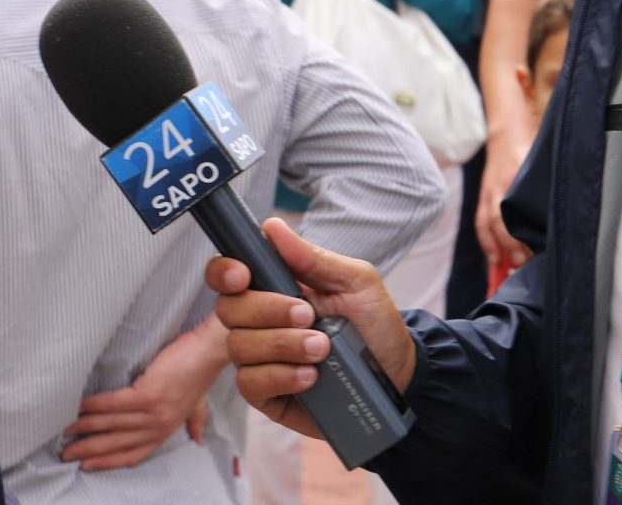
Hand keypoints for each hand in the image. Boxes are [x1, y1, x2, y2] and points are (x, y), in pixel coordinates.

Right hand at [62, 318, 228, 469]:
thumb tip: (196, 438)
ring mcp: (154, 412)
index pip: (133, 454)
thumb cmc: (200, 373)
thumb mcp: (198, 403)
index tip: (87, 466)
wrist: (207, 351)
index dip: (108, 461)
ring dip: (86, 428)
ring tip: (66, 428)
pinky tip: (79, 406)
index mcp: (167, 430)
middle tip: (66, 453)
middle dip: (90, 450)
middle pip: (118, 444)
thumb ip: (195, 420)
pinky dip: (94, 406)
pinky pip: (114, 404)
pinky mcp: (148, 394)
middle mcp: (159, 426)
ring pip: (113, 425)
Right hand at [205, 218, 414, 441]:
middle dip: (268, 311)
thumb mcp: (356, 282)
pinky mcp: (265, 394)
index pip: (225, 274)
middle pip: (228, 309)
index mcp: (272, 288)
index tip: (244, 276)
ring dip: (282, 345)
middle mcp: (257, 322)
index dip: (224, 272)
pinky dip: (280, 376)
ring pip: (239, 346)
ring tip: (321, 349)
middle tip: (309, 315)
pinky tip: (309, 377)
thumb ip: (312, 257)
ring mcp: (259, 359)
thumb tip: (272, 226)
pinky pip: (250, 383)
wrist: (398, 378)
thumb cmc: (374, 325)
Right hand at [474, 114, 537, 270]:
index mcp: (516, 178)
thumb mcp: (545, 164)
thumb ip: (550, 187)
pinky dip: (486, 242)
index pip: (515, 209)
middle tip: (523, 264)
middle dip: (509, 245)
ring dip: (495, 248)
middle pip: (499, 220)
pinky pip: (480, 222)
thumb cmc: (532, 148)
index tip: (533, 250)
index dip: (520, 232)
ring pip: (487, 224)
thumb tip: (567, 218)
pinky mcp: (483, 196)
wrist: (508, 132)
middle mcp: (499, 187)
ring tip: (507, 269)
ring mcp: (488, 192)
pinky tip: (494, 258)